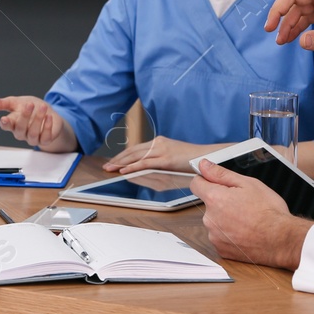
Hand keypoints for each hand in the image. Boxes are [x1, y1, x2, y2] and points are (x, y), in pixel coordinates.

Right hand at [0, 95, 76, 151]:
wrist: (48, 113)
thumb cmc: (32, 108)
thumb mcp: (17, 102)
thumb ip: (3, 103)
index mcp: (13, 123)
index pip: (6, 126)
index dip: (5, 124)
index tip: (4, 119)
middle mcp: (21, 132)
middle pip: (20, 128)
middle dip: (25, 116)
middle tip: (29, 105)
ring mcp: (32, 138)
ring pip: (32, 133)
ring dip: (38, 120)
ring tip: (43, 108)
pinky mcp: (44, 140)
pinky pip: (44, 138)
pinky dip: (47, 128)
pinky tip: (49, 117)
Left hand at [102, 137, 223, 173]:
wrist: (206, 157)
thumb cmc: (191, 160)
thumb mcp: (172, 158)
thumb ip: (158, 161)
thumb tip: (143, 169)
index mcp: (159, 142)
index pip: (136, 149)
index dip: (123, 155)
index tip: (113, 161)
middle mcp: (158, 143)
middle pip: (132, 151)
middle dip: (118, 159)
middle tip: (106, 166)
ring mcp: (161, 150)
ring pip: (136, 157)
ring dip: (121, 164)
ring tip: (110, 169)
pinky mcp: (165, 159)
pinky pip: (145, 163)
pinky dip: (132, 167)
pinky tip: (124, 171)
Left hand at [193, 159, 311, 269]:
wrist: (282, 240)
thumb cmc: (269, 212)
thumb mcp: (248, 184)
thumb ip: (221, 173)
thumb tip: (203, 165)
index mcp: (214, 199)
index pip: (196, 184)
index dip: (205, 180)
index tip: (215, 182)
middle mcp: (210, 219)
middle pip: (209, 205)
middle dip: (222, 202)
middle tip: (243, 204)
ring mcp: (215, 236)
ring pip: (216, 222)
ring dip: (226, 220)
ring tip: (247, 220)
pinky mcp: (221, 250)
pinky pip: (221, 238)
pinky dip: (230, 235)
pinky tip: (246, 233)